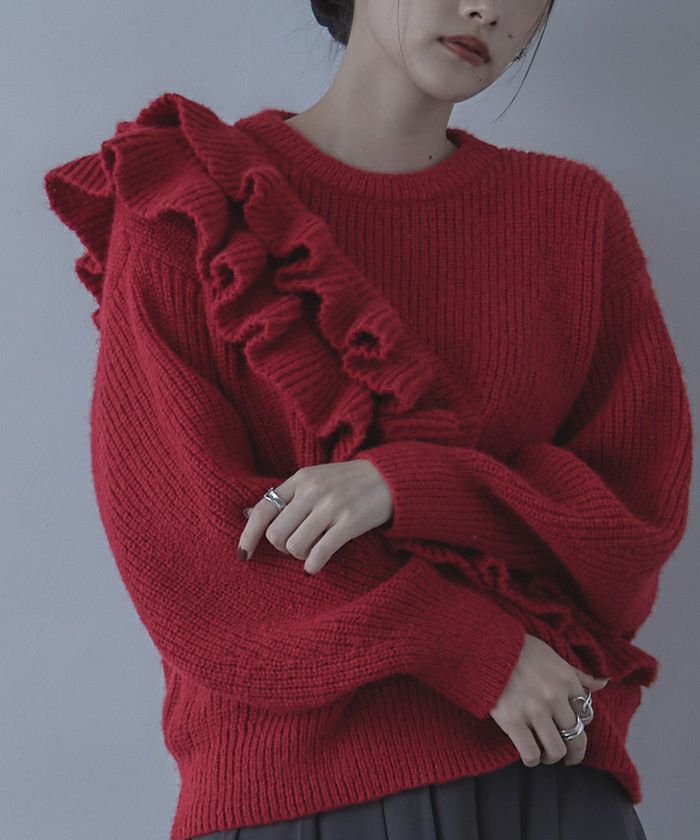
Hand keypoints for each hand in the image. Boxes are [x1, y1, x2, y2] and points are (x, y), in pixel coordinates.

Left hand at [238, 459, 393, 573]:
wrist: (390, 477)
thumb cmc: (347, 482)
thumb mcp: (314, 479)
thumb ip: (287, 496)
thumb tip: (248, 515)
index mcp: (300, 478)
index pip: (263, 509)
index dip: (248, 535)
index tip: (243, 555)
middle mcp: (312, 490)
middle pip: (276, 533)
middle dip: (282, 547)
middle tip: (296, 546)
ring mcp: (331, 506)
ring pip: (295, 545)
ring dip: (299, 556)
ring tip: (311, 551)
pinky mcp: (350, 522)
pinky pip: (319, 553)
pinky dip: (313, 565)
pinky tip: (315, 565)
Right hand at [489, 633, 609, 766]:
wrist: (485, 647)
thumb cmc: (519, 649)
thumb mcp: (552, 655)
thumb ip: (577, 674)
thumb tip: (603, 683)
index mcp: (566, 680)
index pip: (586, 714)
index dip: (579, 724)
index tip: (570, 727)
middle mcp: (554, 697)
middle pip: (576, 737)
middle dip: (575, 752)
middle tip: (569, 758)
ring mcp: (534, 710)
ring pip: (556, 750)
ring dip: (552, 757)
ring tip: (545, 754)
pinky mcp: (513, 721)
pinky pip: (531, 753)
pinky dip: (532, 759)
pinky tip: (528, 755)